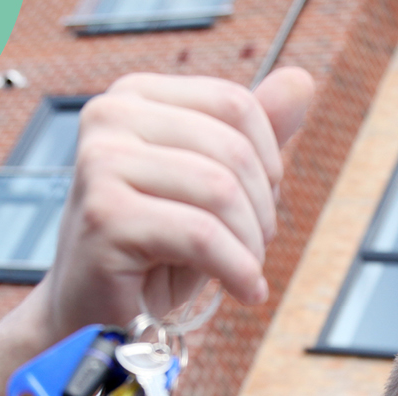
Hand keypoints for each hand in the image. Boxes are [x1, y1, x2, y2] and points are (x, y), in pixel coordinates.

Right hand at [35, 67, 313, 339]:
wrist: (96, 312)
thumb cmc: (155, 250)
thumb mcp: (210, 186)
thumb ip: (250, 135)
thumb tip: (301, 81)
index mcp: (132, 96)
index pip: (233, 103)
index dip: (267, 161)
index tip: (260, 205)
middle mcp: (109, 117)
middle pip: (231, 148)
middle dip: (261, 208)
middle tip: (255, 248)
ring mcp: (100, 164)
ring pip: (219, 190)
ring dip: (250, 243)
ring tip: (247, 272)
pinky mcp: (104, 216)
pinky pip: (201, 236)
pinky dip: (237, 269)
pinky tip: (245, 290)